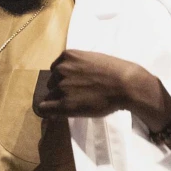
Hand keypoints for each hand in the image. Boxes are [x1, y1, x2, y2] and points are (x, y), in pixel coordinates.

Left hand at [37, 50, 170, 132]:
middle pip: (52, 83)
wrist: (125, 85)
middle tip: (77, 95)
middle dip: (61, 89)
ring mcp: (61, 87)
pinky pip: (45, 108)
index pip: (55, 69)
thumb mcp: (94, 59)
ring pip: (50, 96)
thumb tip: (75, 76)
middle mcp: (61, 69)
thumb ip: (80, 65)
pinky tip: (54, 114)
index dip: (62, 78)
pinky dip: (49, 112)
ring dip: (59, 100)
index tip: (71, 85)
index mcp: (68, 56)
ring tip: (76, 104)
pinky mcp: (64, 104)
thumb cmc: (116, 71)